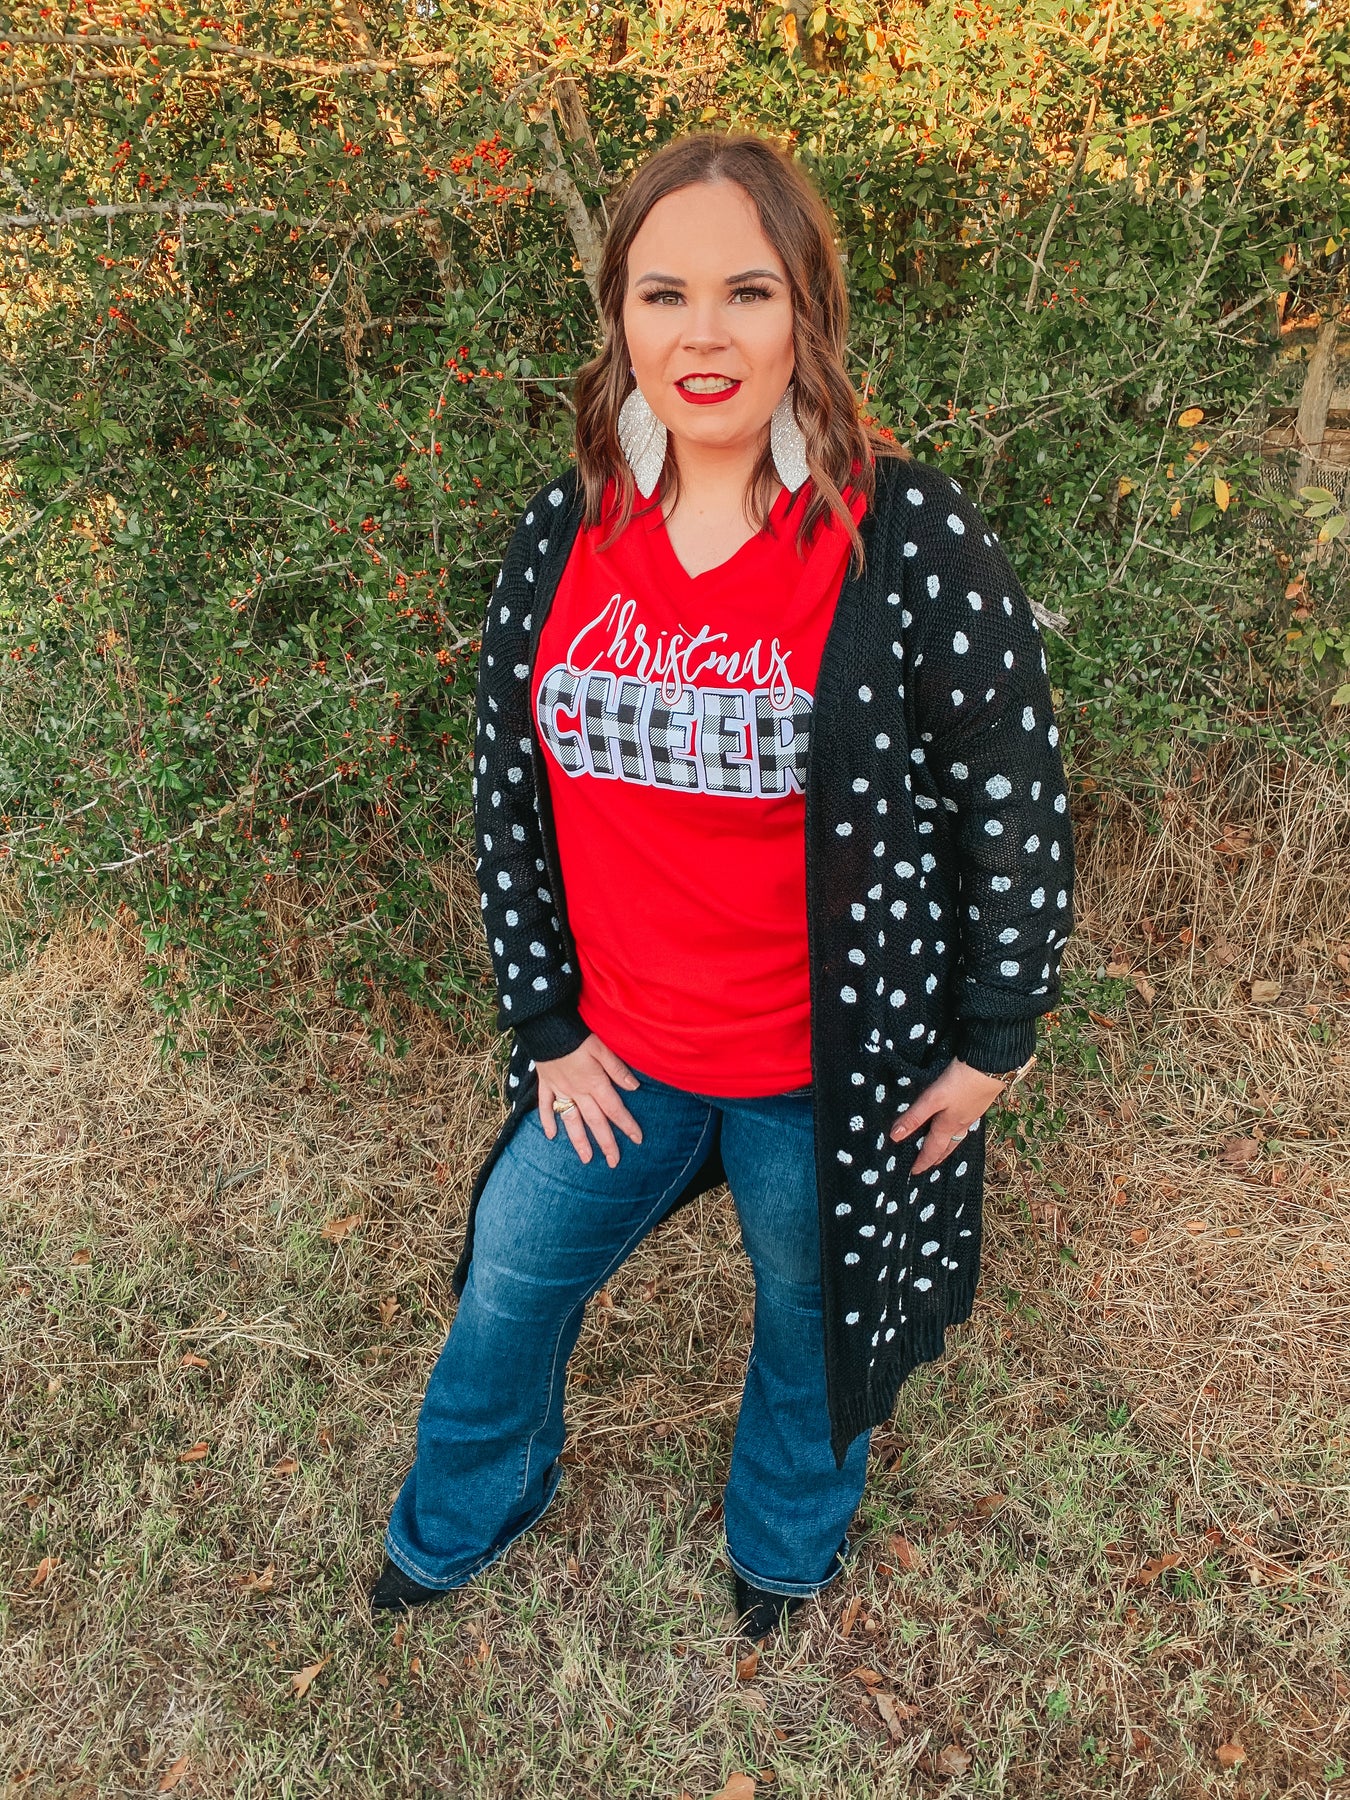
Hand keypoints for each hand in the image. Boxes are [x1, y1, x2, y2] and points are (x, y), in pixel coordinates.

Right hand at [537, 1033, 642, 1167]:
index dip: (627, 1125)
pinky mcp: (545, 1084)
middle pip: (595, 1121)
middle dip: (606, 1143)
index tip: (637, 1139)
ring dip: (579, 1141)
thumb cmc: (577, 1034)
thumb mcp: (602, 1048)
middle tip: (614, 1162)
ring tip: (586, 1159)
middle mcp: (578, 1091)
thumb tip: (634, 1088)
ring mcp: (560, 1090)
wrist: (546, 1026)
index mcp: (595, 1083)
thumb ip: (617, 1069)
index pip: (615, 1109)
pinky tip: (551, 1135)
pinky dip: (547, 1120)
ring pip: (571, 1120)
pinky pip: (546, 1106)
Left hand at [889, 1057, 1006, 1175]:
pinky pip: (965, 1125)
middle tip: (931, 1165)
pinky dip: (959, 1131)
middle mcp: (961, 1123)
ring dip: (950, 1145)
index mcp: (948, 1125)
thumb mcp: (933, 1099)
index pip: (933, 1148)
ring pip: (958, 1136)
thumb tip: (895, 1137)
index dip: (923, 1160)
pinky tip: (959, 1122)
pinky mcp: (978, 1103)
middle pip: (948, 1146)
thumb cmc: (960, 1082)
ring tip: (945, 1149)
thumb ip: (915, 1117)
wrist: (990, 1065)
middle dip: (938, 1157)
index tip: (915, 1171)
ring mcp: (972, 1113)